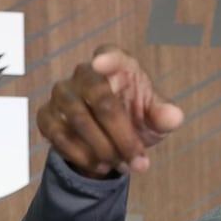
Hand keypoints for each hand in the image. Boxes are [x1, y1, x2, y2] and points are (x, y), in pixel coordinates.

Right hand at [37, 45, 183, 177]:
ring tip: (124, 166)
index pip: (111, 54)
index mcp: (118, 66)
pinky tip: (101, 166)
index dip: (107, 59)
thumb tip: (174, 117)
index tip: (100, 63)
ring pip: (79, 119)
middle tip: (139, 162)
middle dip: (122, 136)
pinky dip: (81, 155)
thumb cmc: (139, 118)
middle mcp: (86, 74)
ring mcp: (63, 93)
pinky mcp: (47, 115)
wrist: (113, 141)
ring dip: (104, 149)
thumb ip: (166, 116)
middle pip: (100, 98)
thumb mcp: (158, 120)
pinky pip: (58, 135)